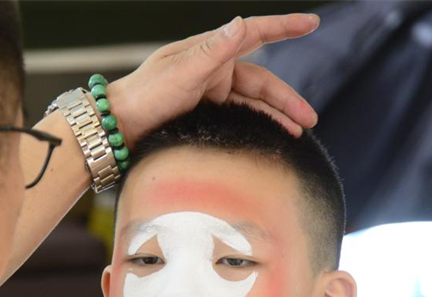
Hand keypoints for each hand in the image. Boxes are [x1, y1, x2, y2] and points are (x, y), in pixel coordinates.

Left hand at [108, 14, 319, 145]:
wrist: (118, 127)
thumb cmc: (145, 95)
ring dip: (275, 118)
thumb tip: (241, 23)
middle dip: (286, 100)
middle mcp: (213, 71)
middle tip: (309, 120)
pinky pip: (239, 119)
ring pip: (252, 104)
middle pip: (261, 82)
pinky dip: (256, 127)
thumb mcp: (180, 73)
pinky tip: (270, 140)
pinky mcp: (205, 116)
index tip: (312, 22)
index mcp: (209, 52)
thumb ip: (212, 51)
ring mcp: (210, 94)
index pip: (254, 34)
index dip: (284, 27)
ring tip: (296, 135)